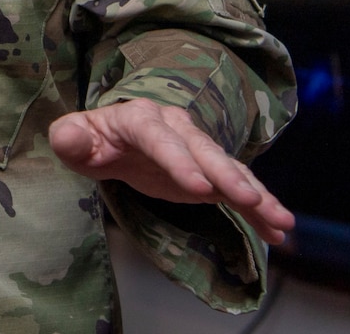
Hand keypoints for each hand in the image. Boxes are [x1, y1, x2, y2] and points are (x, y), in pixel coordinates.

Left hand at [49, 100, 293, 245]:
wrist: (114, 138)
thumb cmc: (93, 139)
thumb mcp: (75, 138)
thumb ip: (70, 139)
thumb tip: (67, 138)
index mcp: (140, 119)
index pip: (161, 140)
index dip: (180, 163)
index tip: (199, 188)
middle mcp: (176, 128)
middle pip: (205, 152)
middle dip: (228, 176)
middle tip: (250, 200)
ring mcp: (197, 149)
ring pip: (230, 170)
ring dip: (257, 194)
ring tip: (281, 220)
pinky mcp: (209, 172)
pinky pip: (237, 188)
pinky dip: (259, 208)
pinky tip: (278, 230)